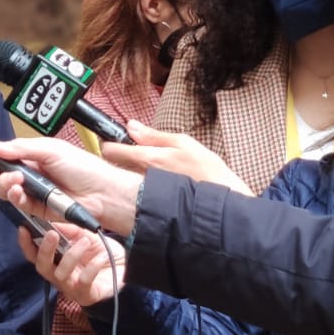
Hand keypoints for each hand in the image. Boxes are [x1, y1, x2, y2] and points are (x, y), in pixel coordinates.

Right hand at [0, 137, 142, 232]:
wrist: (104, 193)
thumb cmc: (84, 167)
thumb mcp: (51, 149)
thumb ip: (21, 148)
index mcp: (32, 155)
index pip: (1, 155)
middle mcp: (30, 173)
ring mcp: (33, 192)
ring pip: (5, 190)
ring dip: (2, 183)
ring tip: (12, 179)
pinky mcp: (38, 209)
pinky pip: (18, 203)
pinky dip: (15, 196)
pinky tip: (20, 190)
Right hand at [19, 222, 125, 306]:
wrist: (124, 269)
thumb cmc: (100, 252)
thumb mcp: (84, 235)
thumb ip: (69, 229)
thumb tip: (53, 218)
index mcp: (55, 260)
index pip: (34, 254)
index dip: (26, 244)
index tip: (23, 228)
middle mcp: (59, 276)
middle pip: (42, 267)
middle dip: (45, 250)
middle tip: (52, 234)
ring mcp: (71, 287)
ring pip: (61, 274)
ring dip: (72, 255)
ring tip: (85, 241)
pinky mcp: (86, 295)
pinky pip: (83, 282)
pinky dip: (91, 268)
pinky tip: (101, 257)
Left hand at [102, 120, 253, 195]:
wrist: (224, 206)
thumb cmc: (209, 173)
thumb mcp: (185, 143)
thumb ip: (154, 135)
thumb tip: (131, 125)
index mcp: (148, 160)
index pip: (110, 151)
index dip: (110, 144)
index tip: (114, 142)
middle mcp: (140, 179)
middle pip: (113, 168)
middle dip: (117, 160)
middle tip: (130, 156)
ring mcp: (143, 196)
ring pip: (123, 181)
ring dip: (127, 174)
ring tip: (145, 172)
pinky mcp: (150, 208)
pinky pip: (134, 195)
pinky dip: (137, 189)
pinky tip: (152, 188)